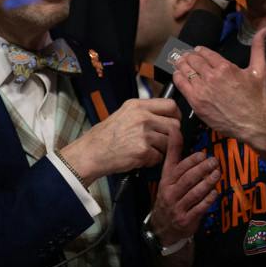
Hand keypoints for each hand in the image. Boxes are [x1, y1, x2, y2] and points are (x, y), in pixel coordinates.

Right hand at [58, 96, 181, 184]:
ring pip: (170, 143)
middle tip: (160, 142)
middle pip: (175, 125)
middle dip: (171, 136)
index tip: (172, 122)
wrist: (90, 153)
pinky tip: (140, 158)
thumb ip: (144, 113)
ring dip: (162, 150)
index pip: (171, 105)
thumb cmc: (104, 136)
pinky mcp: (143, 151)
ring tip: (147, 151)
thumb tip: (166, 117)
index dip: (176, 116)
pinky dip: (152, 160)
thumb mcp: (123, 115)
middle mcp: (141, 117)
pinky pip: (160, 157)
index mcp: (136, 105)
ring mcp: (143, 134)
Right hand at [151, 130, 218, 250]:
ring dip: (207, 182)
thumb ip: (173, 156)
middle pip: (187, 179)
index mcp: (165, 182)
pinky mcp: (186, 219)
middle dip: (202, 169)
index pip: (177, 168)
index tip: (203, 153)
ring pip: (194, 192)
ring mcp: (177, 207)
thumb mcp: (167, 177)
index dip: (190, 160)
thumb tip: (175, 130)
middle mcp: (170, 193)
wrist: (162, 227)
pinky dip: (208, 199)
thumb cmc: (168, 197)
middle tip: (215, 161)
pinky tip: (215, 192)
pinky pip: (199, 208)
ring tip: (217, 174)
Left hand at [175, 32, 265, 143]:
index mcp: (225, 67)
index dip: (199, 50)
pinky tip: (178, 75)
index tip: (197, 51)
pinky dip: (177, 77)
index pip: (205, 52)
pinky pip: (180, 84)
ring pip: (185, 70)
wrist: (253, 123)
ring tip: (180, 63)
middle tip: (186, 56)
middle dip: (189, 56)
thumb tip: (264, 29)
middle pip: (193, 60)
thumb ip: (259, 48)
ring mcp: (202, 89)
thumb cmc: (257, 97)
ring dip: (181, 64)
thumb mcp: (260, 70)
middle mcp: (211, 77)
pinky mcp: (195, 101)